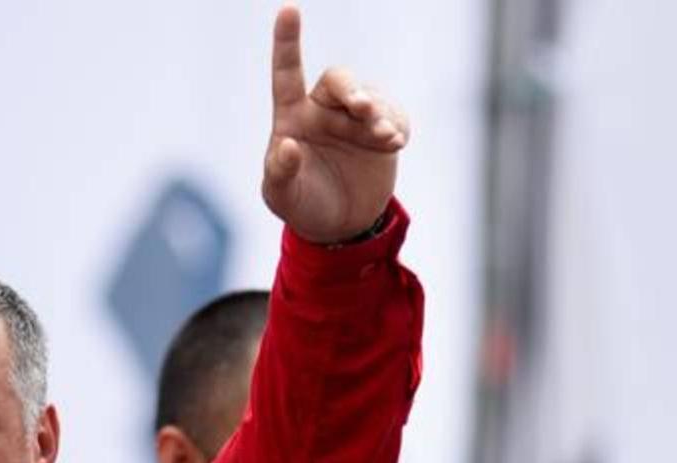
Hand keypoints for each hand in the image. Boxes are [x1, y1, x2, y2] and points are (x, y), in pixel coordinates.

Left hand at [262, 4, 409, 242]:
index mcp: (292, 118)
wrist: (340, 227)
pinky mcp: (384, 132)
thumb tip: (286, 145)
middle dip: (353, 90)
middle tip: (362, 108)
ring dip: (380, 115)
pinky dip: (398, 126)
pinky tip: (394, 143)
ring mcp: (356, 121)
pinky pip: (396, 116)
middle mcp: (324, 111)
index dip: (287, 42)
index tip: (288, 9)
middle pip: (339, 80)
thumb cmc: (302, 205)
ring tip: (384, 139)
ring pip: (372, 99)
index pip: (287, 74)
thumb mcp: (281, 196)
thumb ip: (279, 172)